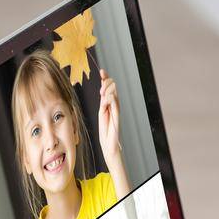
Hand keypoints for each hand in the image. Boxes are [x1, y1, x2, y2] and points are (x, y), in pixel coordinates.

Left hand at [97, 69, 127, 187]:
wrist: (110, 147)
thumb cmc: (106, 133)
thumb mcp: (102, 115)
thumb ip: (104, 104)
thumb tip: (103, 92)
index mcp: (110, 105)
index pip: (110, 88)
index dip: (106, 78)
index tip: (102, 70)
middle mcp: (115, 106)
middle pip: (113, 88)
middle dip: (106, 83)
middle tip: (101, 87)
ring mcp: (117, 112)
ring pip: (114, 94)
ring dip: (107, 90)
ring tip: (102, 93)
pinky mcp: (117, 118)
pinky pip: (115, 105)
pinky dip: (110, 99)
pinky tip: (106, 98)